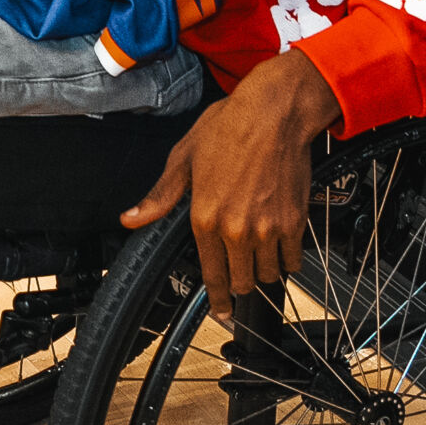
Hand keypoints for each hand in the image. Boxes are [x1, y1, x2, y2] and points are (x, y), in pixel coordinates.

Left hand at [120, 51, 339, 323]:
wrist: (272, 113)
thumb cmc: (227, 128)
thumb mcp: (183, 158)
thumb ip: (160, 197)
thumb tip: (130, 219)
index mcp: (205, 218)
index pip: (211, 277)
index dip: (217, 300)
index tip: (221, 311)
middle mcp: (237, 231)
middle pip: (242, 283)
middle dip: (239, 282)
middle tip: (239, 271)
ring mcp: (268, 230)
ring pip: (267, 275)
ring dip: (262, 270)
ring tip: (258, 253)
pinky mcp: (294, 223)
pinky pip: (293, 260)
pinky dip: (286, 258)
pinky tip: (279, 244)